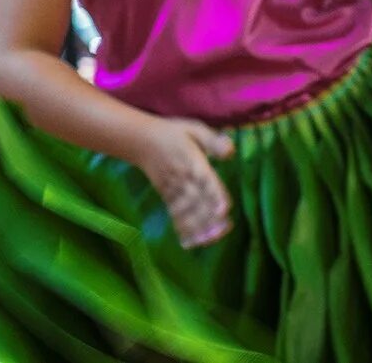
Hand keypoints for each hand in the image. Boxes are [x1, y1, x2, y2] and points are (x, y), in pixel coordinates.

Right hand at [131, 117, 234, 248]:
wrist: (140, 140)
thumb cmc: (172, 133)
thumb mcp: (194, 129)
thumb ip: (213, 141)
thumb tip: (231, 151)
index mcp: (193, 161)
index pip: (206, 180)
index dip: (215, 195)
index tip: (224, 209)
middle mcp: (183, 177)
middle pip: (198, 200)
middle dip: (210, 217)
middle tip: (224, 230)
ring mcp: (173, 187)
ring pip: (186, 210)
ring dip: (197, 226)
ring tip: (209, 240)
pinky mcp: (166, 195)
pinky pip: (174, 213)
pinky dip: (182, 228)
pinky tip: (190, 242)